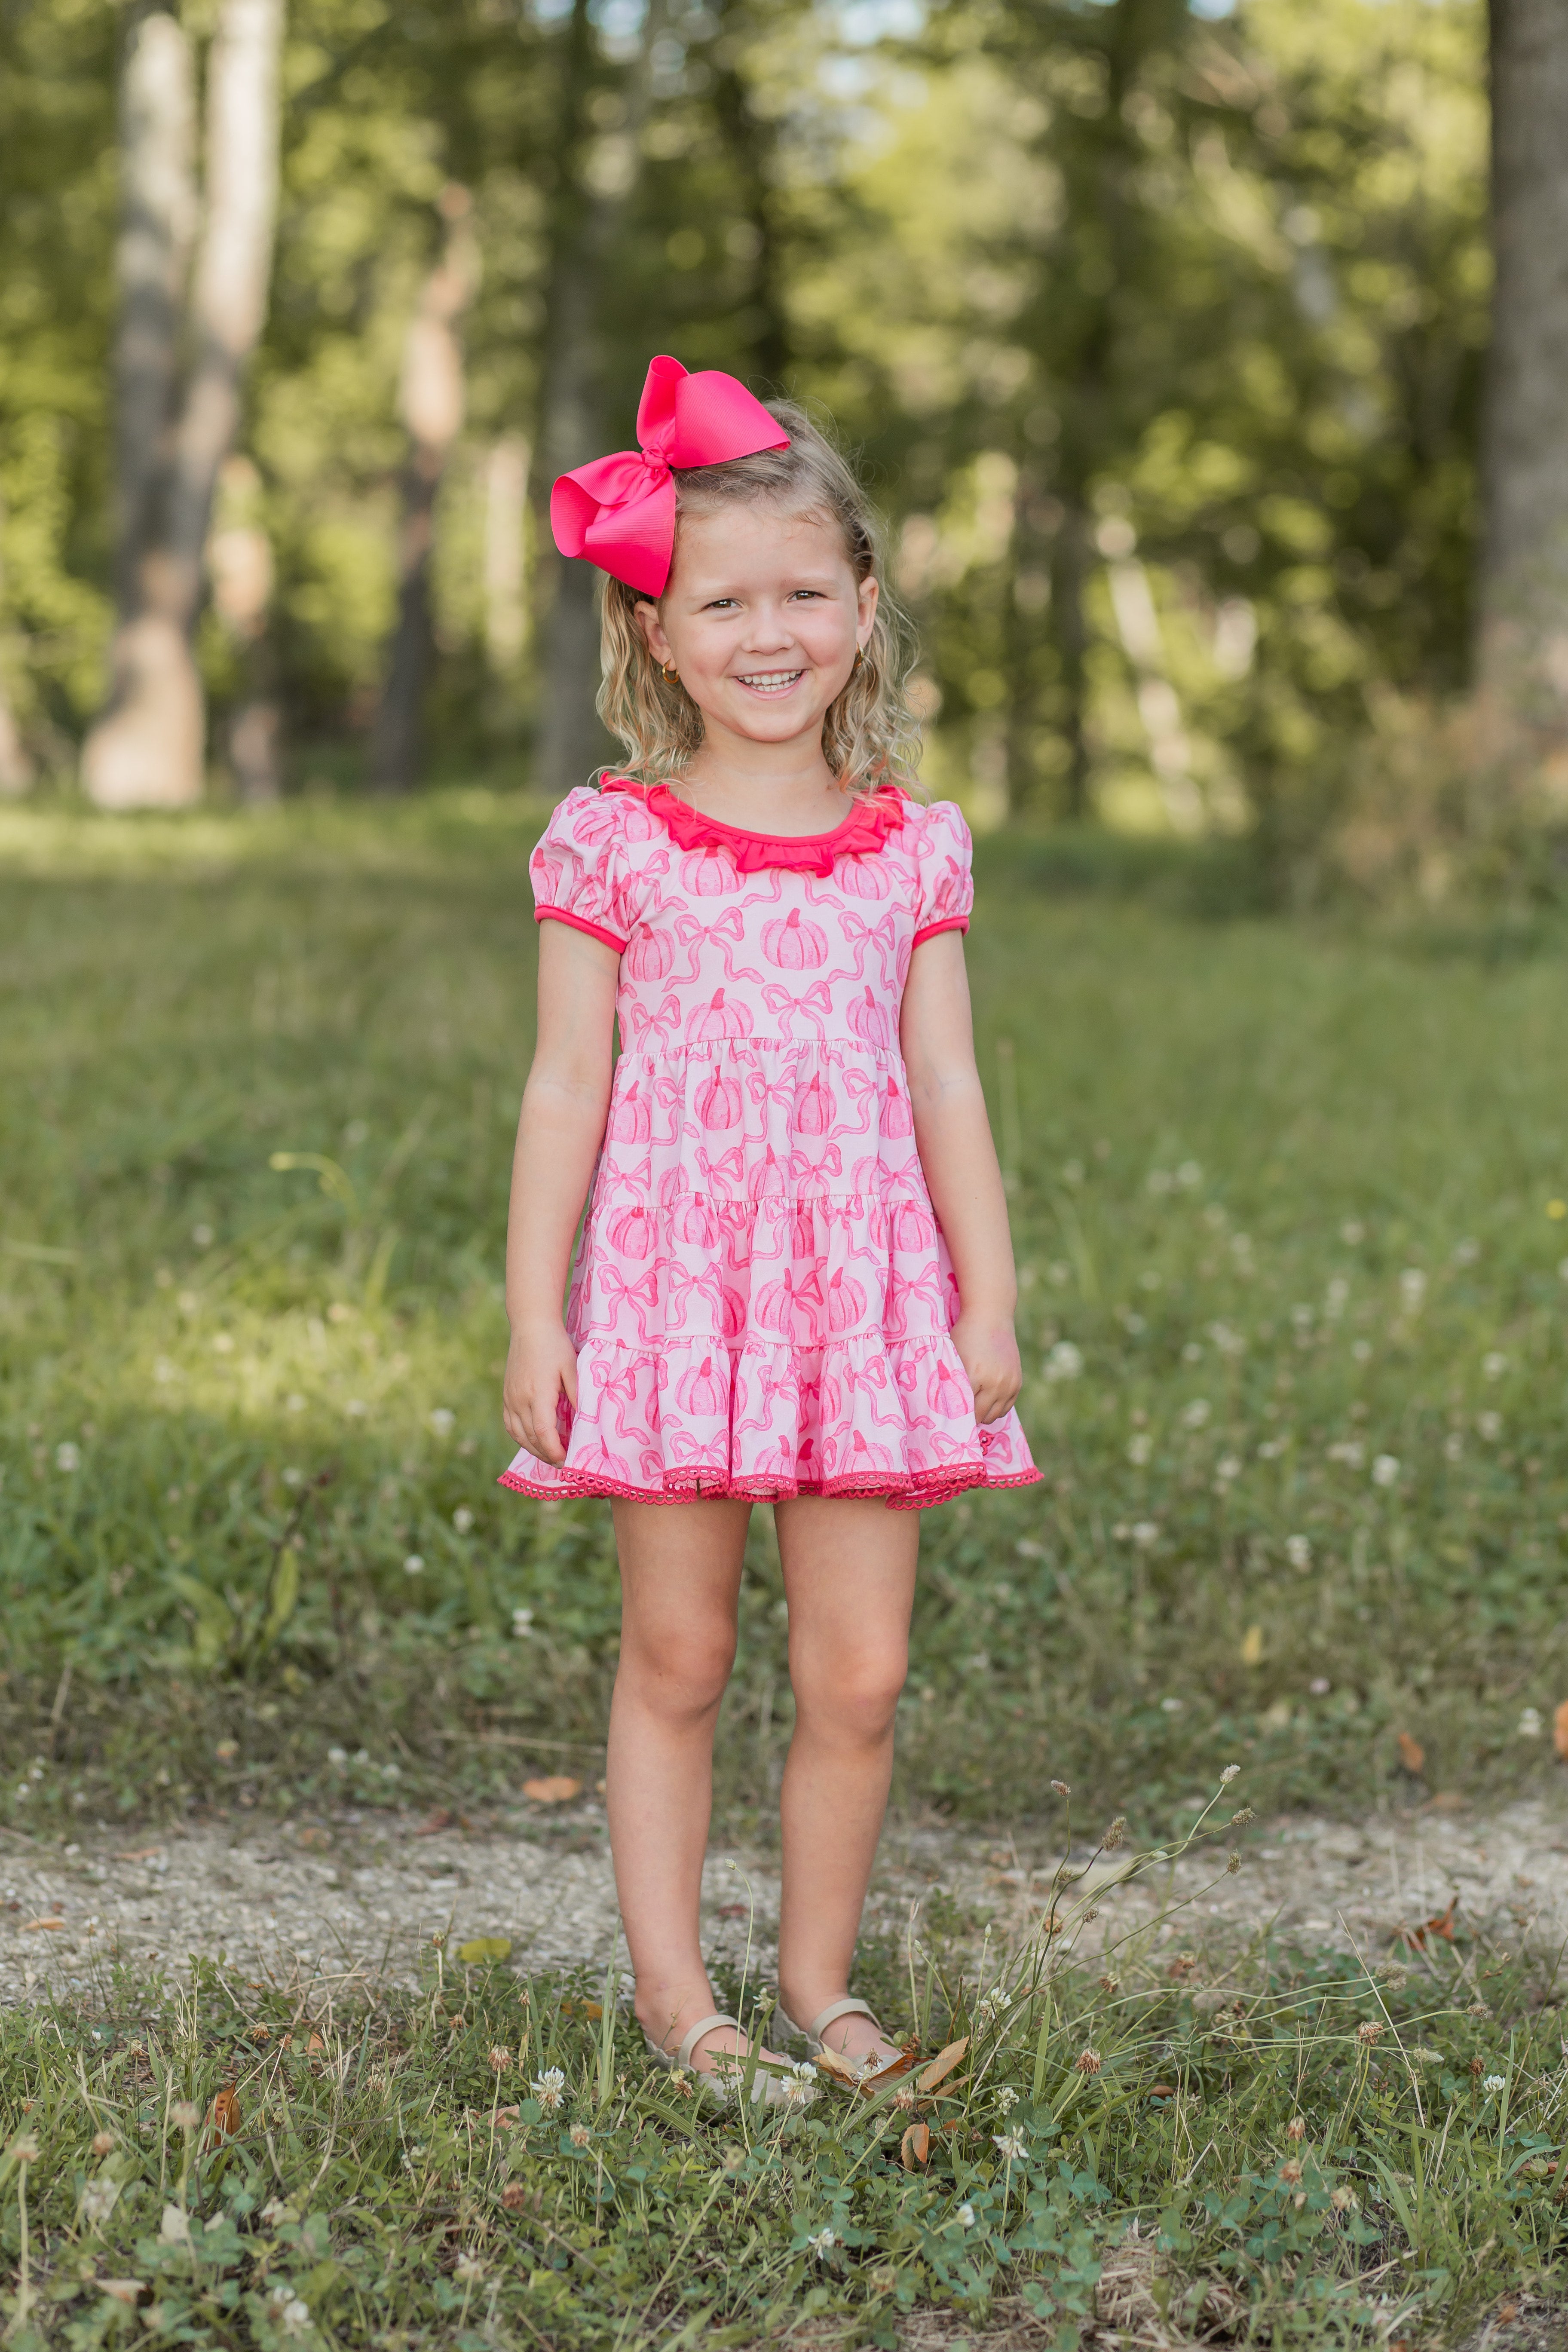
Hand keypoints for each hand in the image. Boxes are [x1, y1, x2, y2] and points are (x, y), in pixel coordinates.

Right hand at [502, 1318, 578, 1463]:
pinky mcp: (506, 1395)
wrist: (530, 1326)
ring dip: (534, 1449)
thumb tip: (584, 1422)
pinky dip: (521, 1438)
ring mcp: (510, 1398)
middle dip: (547, 1455)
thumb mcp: (572, 1368)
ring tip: (550, 1456)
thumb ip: (577, 1395)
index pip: (544, 1432)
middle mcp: (520, 1399)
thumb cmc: (555, 1345)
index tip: (567, 1461)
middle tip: (564, 1464)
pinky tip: (533, 1441)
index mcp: (538, 1393)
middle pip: (531, 1438)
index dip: (554, 1451)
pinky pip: (510, 1425)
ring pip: (518, 1435)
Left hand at [951, 1310, 1021, 1425]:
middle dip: (968, 1417)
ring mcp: (1008, 1384)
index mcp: (974, 1376)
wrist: (991, 1317)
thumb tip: (944, 1407)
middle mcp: (995, 1384)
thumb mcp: (951, 1357)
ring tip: (972, 1405)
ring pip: (993, 1416)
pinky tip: (986, 1399)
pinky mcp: (1017, 1383)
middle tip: (958, 1413)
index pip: (963, 1410)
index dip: (954, 1415)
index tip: (948, 1417)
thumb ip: (949, 1382)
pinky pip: (1006, 1408)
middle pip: (980, 1416)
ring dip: (983, 1414)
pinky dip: (996, 1408)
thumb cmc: (965, 1335)